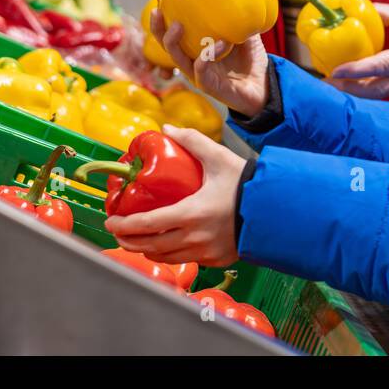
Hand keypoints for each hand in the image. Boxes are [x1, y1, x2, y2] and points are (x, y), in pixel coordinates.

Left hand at [104, 125, 244, 266]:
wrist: (277, 208)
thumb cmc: (246, 184)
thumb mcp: (218, 157)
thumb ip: (192, 140)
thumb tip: (167, 128)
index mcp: (191, 214)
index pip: (147, 225)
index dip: (124, 225)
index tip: (111, 221)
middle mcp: (195, 238)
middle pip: (151, 246)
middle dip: (129, 241)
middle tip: (118, 232)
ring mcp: (206, 252)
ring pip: (167, 257)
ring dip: (148, 250)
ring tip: (138, 240)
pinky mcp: (218, 259)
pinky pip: (187, 260)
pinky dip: (171, 254)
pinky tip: (167, 245)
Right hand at [150, 7, 268, 116]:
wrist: (264, 87)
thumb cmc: (252, 61)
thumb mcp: (246, 34)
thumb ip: (239, 19)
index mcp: (197, 48)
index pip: (174, 32)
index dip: (164, 16)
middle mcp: (193, 61)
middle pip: (166, 45)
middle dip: (157, 28)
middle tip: (157, 10)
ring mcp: (199, 74)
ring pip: (177, 59)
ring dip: (172, 41)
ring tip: (177, 25)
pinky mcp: (208, 86)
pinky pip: (201, 70)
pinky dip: (208, 55)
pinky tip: (220, 43)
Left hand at [326, 2, 388, 98]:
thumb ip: (379, 13)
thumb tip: (351, 11)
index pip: (379, 66)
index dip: (356, 70)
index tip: (335, 71)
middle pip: (376, 90)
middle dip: (350, 88)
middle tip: (329, 82)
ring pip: (378, 95)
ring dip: (355, 92)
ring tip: (333, 83)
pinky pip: (382, 93)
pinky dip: (364, 91)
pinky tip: (348, 84)